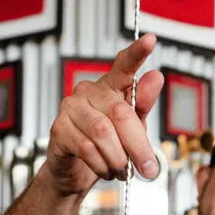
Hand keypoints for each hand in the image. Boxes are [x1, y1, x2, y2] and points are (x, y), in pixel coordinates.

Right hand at [44, 33, 163, 196]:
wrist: (76, 174)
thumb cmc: (107, 147)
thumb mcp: (133, 129)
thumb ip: (143, 106)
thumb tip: (156, 77)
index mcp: (111, 87)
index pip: (125, 65)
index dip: (137, 52)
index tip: (151, 40)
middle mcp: (89, 91)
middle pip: (120, 113)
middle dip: (138, 146)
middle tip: (148, 168)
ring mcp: (70, 107)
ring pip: (103, 133)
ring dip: (118, 159)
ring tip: (122, 170)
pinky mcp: (58, 128)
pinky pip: (87, 148)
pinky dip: (101, 165)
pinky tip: (105, 170)